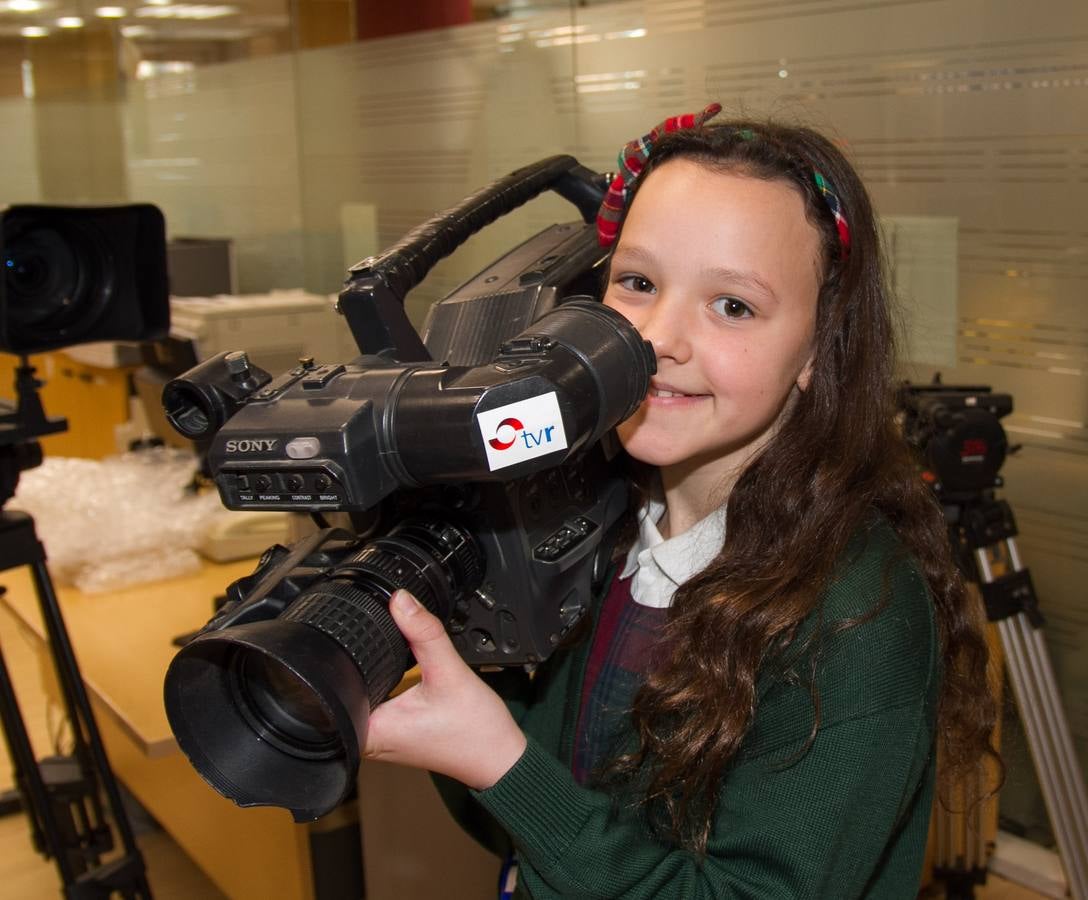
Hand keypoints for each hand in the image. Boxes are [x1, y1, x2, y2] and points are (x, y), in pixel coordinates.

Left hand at [363, 589, 527, 789]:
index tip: (360, 637)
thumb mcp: (449, 673)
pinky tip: (398, 671)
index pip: (334, 687)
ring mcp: (379, 738)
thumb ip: (424, 633)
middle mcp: (368, 739)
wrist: (498, 756)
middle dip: (361, 660)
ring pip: (359, 693)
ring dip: (372, 671)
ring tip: (393, 658)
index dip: (343, 656)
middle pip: (344, 687)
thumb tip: (401, 601)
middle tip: (381, 644)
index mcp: (370, 731)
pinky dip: (383, 680)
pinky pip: (374, 700)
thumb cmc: (475, 730)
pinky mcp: (392, 733)